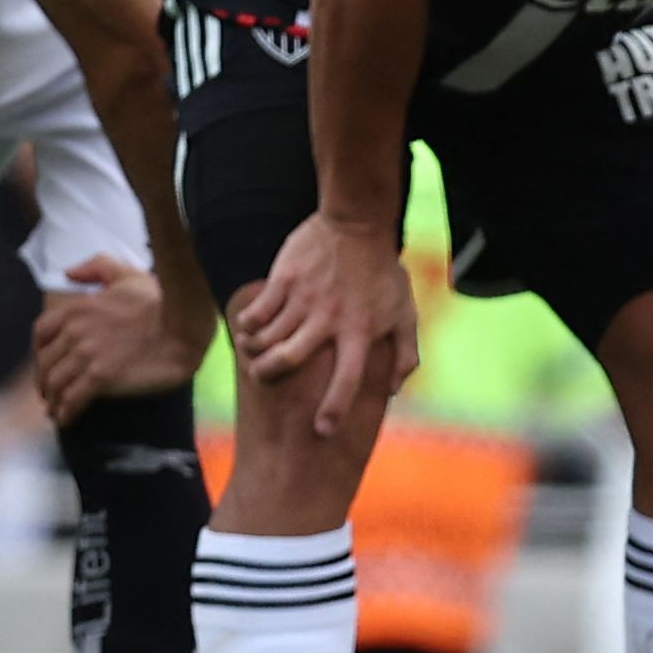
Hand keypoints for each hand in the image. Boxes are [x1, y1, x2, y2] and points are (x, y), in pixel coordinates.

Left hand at [31, 252, 209, 418]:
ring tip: (58, 410)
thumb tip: (69, 272)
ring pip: (55, 384)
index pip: (41, 333)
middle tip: (51, 394)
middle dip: (45, 381)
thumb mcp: (127, 275)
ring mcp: (86, 355)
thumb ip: (97, 268)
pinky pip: (72, 401)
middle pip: (45, 363)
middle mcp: (75, 332)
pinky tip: (67, 421)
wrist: (182, 327)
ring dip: (53, 401)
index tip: (47, 365)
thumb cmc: (158, 302)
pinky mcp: (100, 378)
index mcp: (76, 308)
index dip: (40, 353)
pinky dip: (66, 413)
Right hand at [229, 217, 417, 430]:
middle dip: (268, 374)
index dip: (334, 408)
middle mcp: (329, 319)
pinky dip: (248, 323)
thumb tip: (393, 391)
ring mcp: (304, 298)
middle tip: (261, 377)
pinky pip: (256, 311)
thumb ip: (404, 353)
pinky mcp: (285, 279)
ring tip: (253, 350)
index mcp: (359, 330)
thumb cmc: (382, 272)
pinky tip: (249, 325)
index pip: (347, 378)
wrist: (357, 222)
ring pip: (267, 337)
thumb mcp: (404, 311)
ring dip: (255, 349)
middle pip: (289, 359)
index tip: (322, 430)